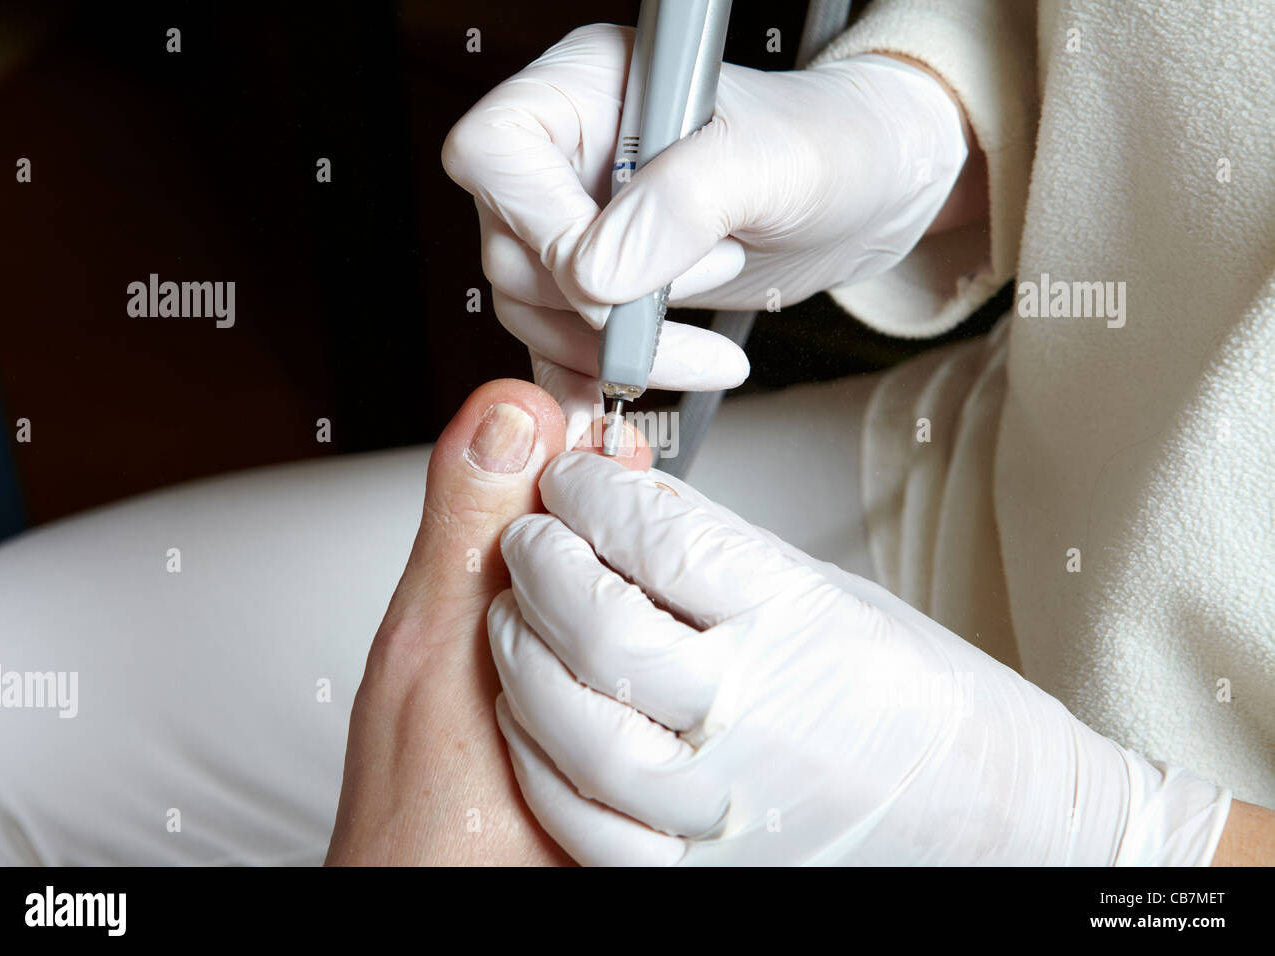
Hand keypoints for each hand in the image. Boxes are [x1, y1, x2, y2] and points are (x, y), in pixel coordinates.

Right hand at [441, 25, 967, 440]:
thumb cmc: (834, 146)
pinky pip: (557, 347)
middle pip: (510, 249)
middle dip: (601, 304)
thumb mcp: (778, 162)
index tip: (618, 271)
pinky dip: (586, 382)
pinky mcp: (600, 286)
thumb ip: (686, 202)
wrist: (869, 195)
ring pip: (531, 311)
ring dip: (612, 352)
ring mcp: (578, 222)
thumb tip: (597, 274)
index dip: (541, 226)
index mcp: (591, 87)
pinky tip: (618, 406)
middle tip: (706, 282)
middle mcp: (568, 154)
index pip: (497, 151)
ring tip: (705, 346)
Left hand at [486, 452, 1231, 864]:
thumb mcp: (831, 593)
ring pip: (572, 723)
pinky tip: (529, 708)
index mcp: (802, 627)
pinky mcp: (698, 867)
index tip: (571, 474)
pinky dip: (537, 755)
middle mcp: (758, 718)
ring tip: (515, 613)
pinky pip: (583, 818)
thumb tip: (620, 489)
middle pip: (598, 626)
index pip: (658, 539)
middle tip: (530, 533)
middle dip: (541, 562)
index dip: (592, 495)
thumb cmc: (920, 701)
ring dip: (520, 653)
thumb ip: (715, 546)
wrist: (989, 820)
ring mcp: (724, 804)